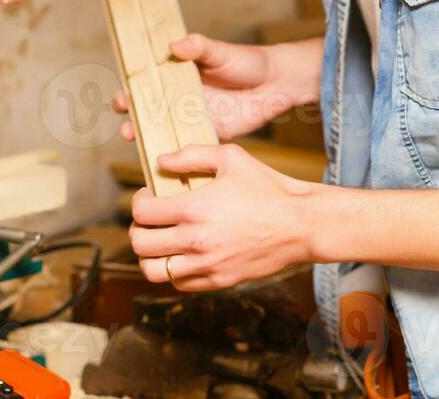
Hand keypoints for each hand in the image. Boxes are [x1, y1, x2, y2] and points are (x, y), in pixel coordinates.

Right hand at [114, 33, 310, 141]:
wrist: (276, 84)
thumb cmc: (246, 62)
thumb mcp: (220, 51)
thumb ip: (199, 47)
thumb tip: (175, 46)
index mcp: (178, 74)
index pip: (147, 82)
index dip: (131, 89)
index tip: (122, 96)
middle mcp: (180, 97)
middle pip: (149, 108)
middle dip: (133, 115)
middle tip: (127, 120)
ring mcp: (192, 116)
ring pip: (163, 128)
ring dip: (147, 135)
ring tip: (136, 138)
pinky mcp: (208, 132)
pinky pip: (187, 144)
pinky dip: (174, 152)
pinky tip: (163, 159)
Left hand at [129, 144, 314, 290]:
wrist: (300, 224)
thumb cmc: (267, 187)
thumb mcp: (231, 157)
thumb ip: (192, 155)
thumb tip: (162, 161)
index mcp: (194, 208)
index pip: (141, 212)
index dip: (138, 201)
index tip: (148, 196)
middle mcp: (195, 241)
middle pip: (140, 243)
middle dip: (138, 227)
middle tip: (149, 219)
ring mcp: (206, 265)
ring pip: (153, 271)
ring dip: (149, 255)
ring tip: (159, 242)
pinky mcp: (219, 280)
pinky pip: (179, 283)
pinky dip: (173, 271)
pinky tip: (183, 254)